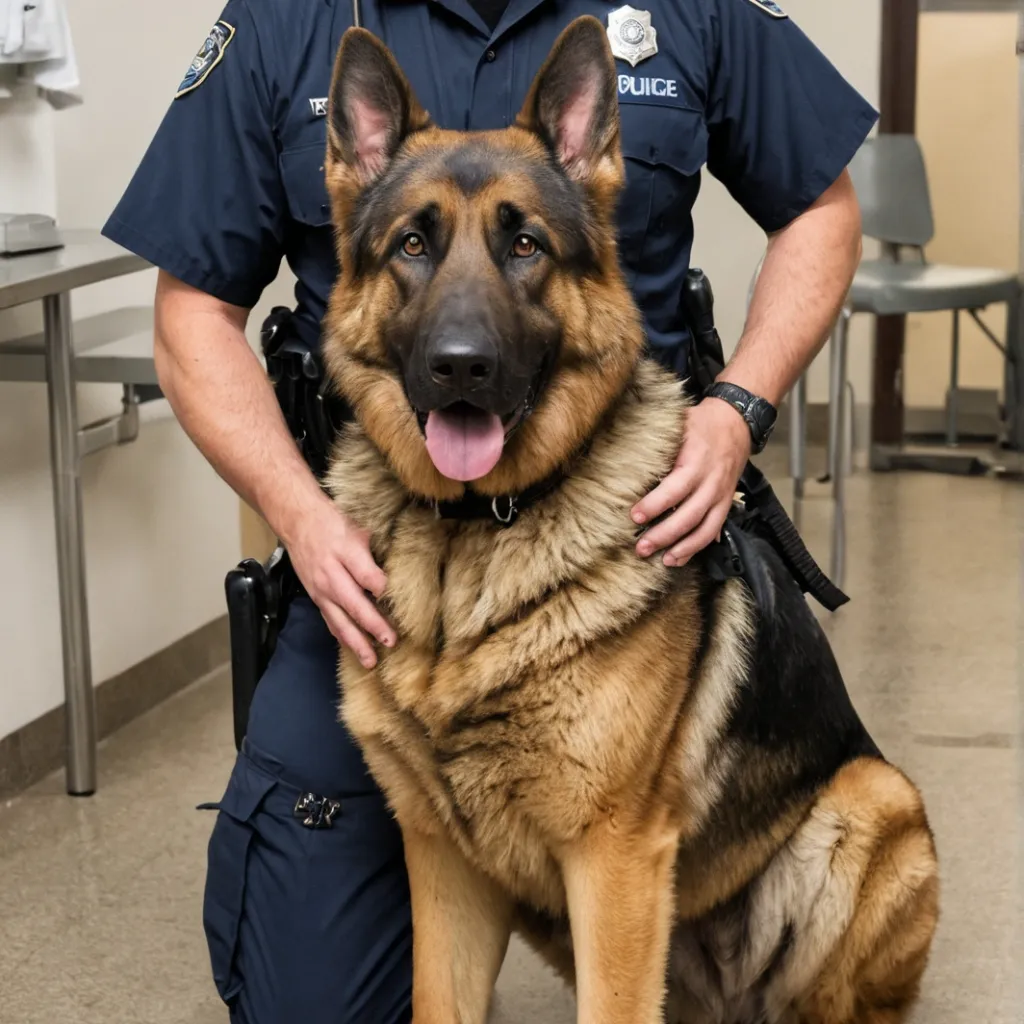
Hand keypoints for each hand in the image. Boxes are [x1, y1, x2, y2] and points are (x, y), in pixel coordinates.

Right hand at [285, 497, 395, 668]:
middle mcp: (332, 574)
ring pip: (339, 620)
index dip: (384, 592)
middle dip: (373, 625)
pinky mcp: (316, 597)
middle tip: (391, 641)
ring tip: (371, 661)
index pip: (368, 576)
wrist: (297, 521)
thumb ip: (377, 550)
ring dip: (356, 642)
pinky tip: (354, 649)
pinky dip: (342, 636)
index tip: (402, 606)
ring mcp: (321, 589)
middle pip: (354, 604)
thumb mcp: (359, 528)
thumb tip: (402, 571)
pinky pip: (330, 620)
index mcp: (346, 552)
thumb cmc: (333, 522)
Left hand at [630, 397, 750, 566]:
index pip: (675, 488)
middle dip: (665, 535)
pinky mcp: (726, 503)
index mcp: (697, 461)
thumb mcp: (679, 423)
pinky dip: (697, 547)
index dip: (655, 505)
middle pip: (689, 515)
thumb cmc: (701, 423)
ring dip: (683, 548)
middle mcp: (711, 482)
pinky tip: (679, 557)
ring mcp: (721, 495)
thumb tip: (624, 453)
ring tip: (662, 560)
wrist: (737, 421)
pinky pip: (714, 530)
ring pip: (704, 529)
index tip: (634, 516)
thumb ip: (659, 442)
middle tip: (641, 547)